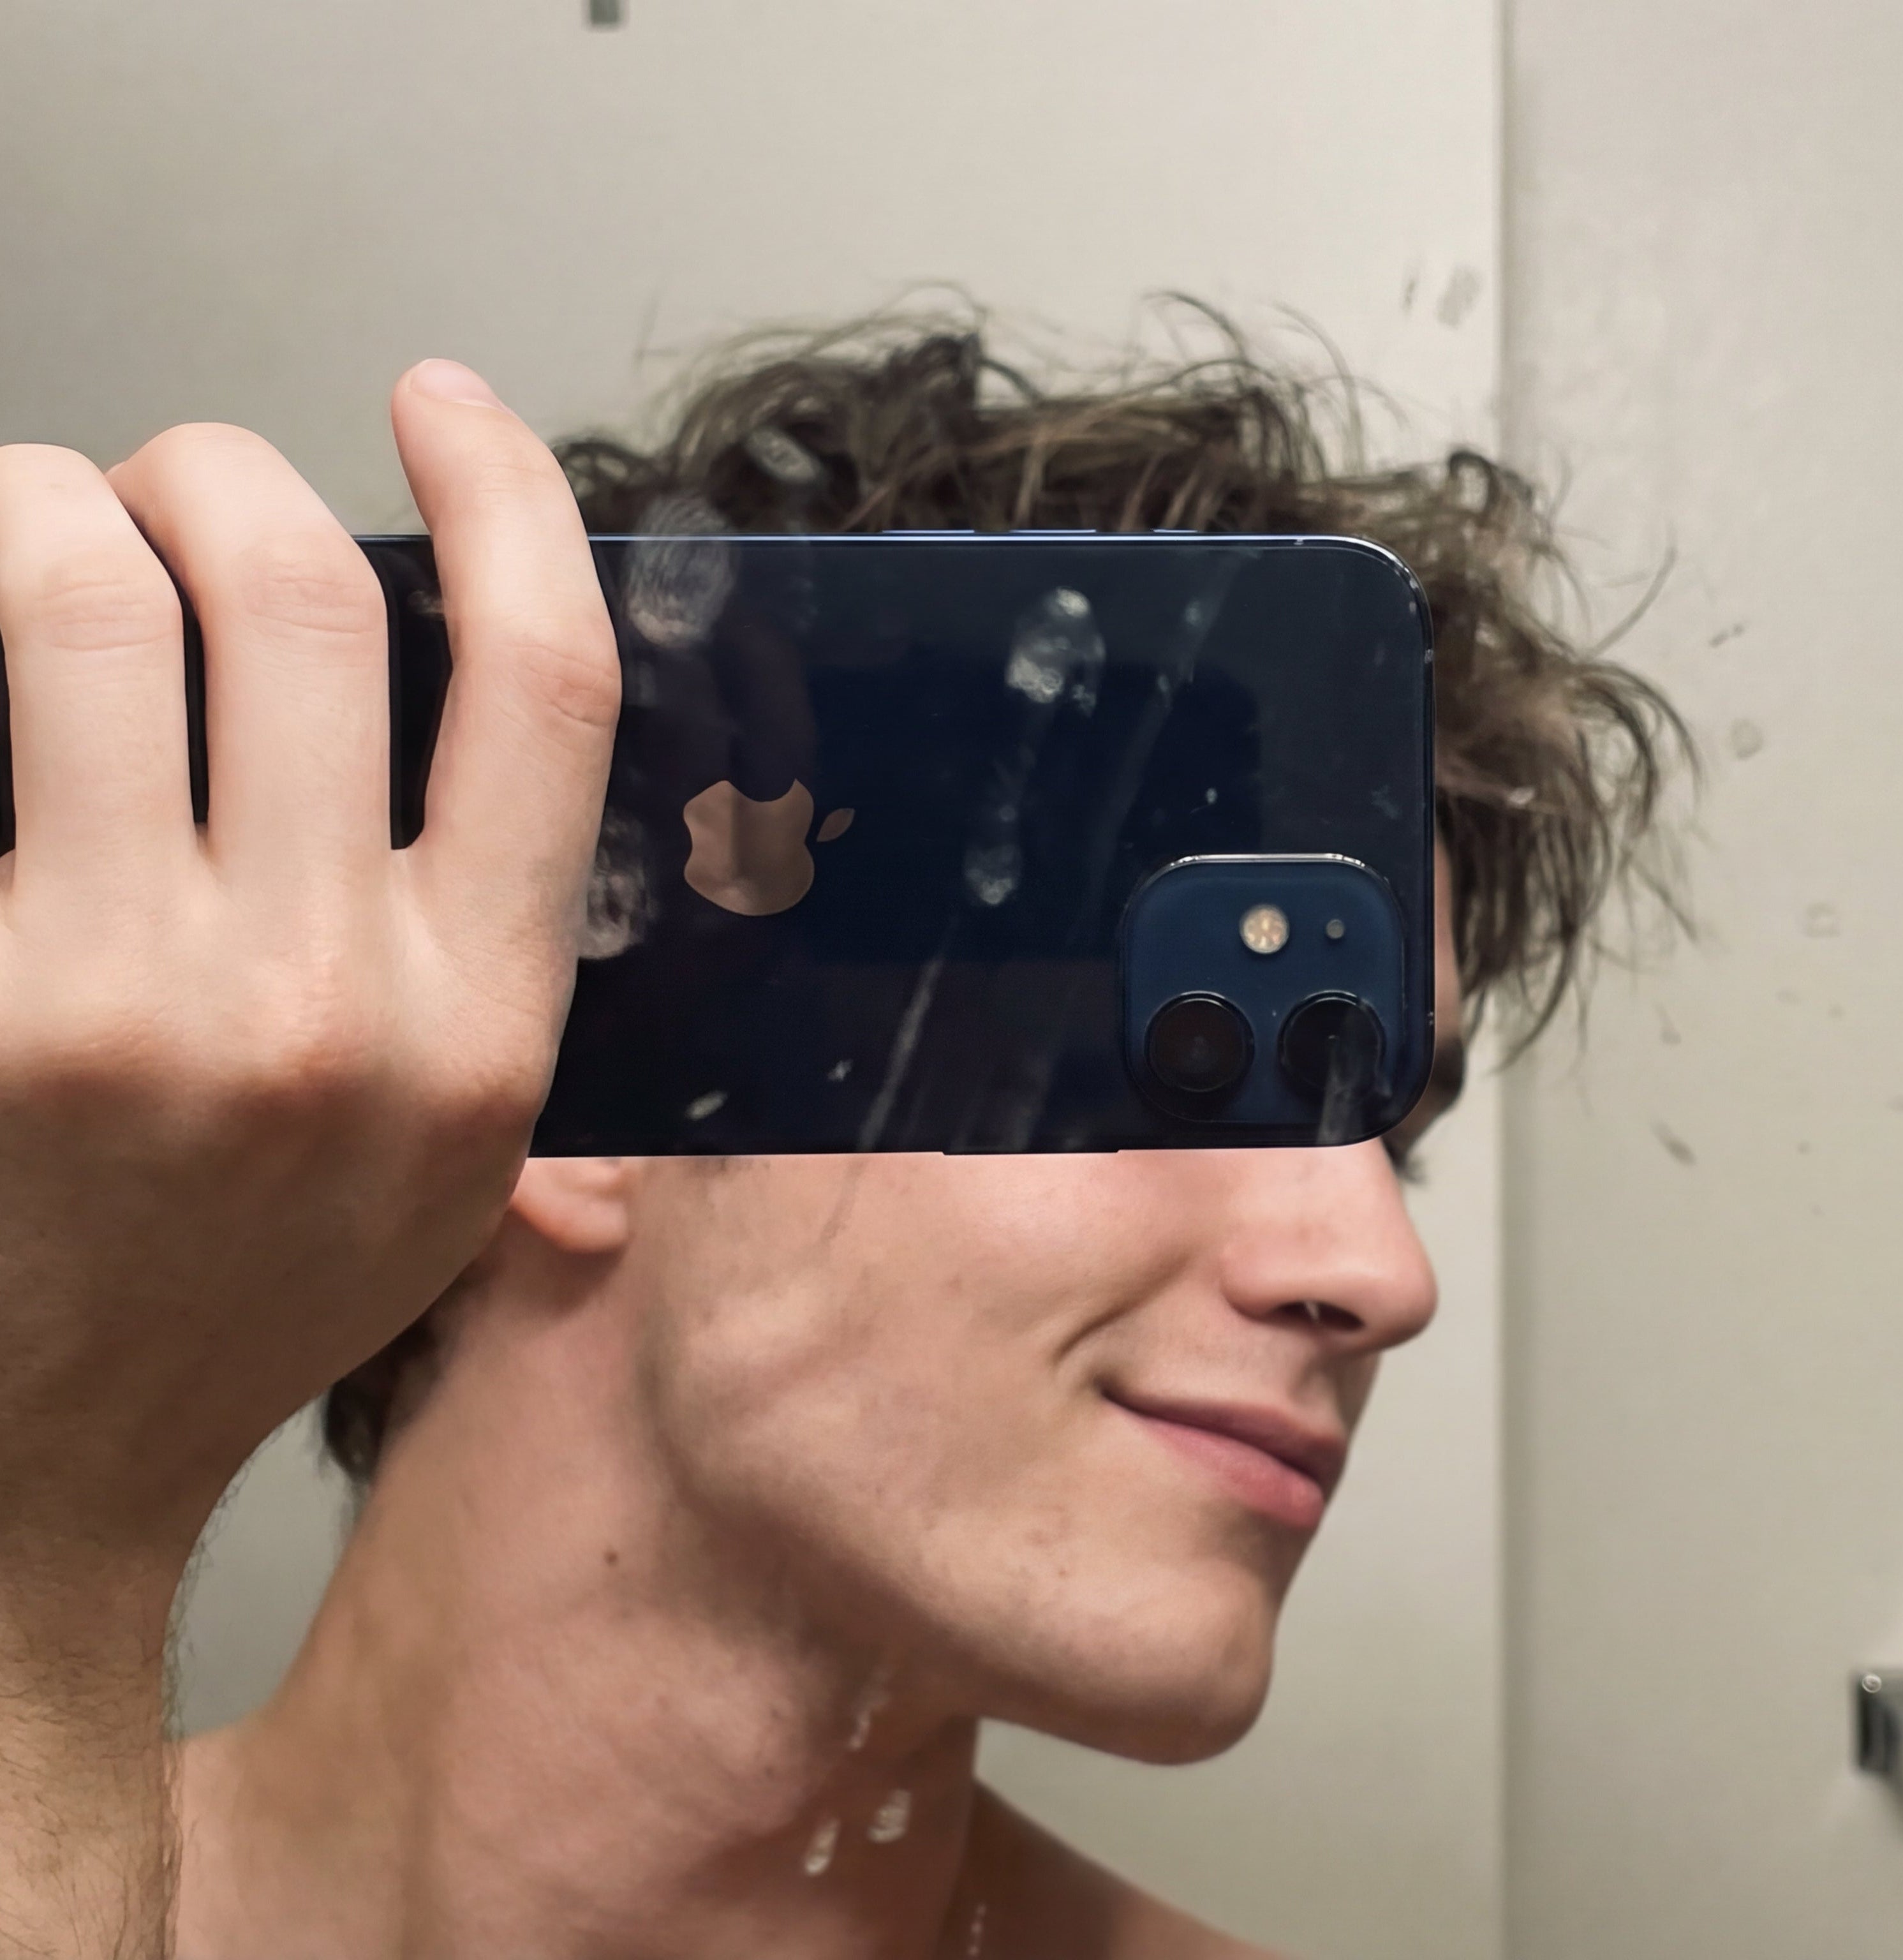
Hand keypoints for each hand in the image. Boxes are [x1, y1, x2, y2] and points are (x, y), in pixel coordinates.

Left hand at [0, 361, 618, 1951]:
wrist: (37, 1490)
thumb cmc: (236, 1310)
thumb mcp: (447, 1188)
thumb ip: (507, 1029)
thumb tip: (521, 890)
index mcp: (490, 1028)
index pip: (549, 688)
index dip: (512, 499)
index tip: (444, 404)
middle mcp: (341, 1002)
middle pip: (305, 593)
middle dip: (217, 474)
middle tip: (168, 491)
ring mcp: (142, 1003)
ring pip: (100, 599)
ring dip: (53, 510)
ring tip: (37, 543)